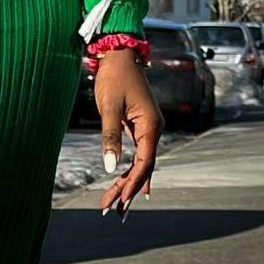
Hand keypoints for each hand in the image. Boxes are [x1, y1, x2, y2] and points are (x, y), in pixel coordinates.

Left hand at [94, 48, 162, 219]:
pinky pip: (139, 153)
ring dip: (128, 181)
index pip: (144, 163)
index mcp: (151, 126)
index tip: (120, 201)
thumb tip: (110, 167)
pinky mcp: (140, 125)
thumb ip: (110, 137)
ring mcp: (148, 128)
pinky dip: (131, 169)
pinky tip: (128, 184)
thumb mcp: (109, 106)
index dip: (132, 183)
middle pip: (144, 167)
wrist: (120, 54)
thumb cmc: (114, 77)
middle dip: (127, 188)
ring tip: (113, 203)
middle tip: (109, 209)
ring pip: (141, 162)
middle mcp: (154, 130)